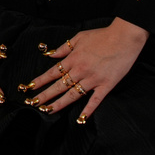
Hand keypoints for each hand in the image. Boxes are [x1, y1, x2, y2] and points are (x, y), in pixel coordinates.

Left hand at [19, 18, 147, 122]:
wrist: (124, 37)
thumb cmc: (103, 35)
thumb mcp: (79, 37)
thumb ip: (64, 47)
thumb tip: (51, 54)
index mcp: (73, 59)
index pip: (52, 72)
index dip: (40, 81)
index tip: (29, 88)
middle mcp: (80, 70)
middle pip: (59, 86)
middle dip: (44, 95)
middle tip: (32, 103)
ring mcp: (93, 79)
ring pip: (73, 95)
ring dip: (59, 104)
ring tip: (48, 111)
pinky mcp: (106, 85)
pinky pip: (95, 100)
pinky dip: (88, 110)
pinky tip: (80, 119)